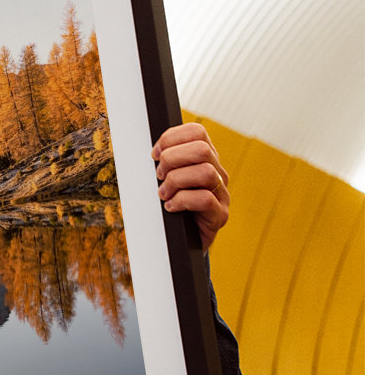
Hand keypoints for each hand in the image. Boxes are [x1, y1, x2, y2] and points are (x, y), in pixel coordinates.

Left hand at [152, 122, 229, 250]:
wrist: (182, 242)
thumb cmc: (171, 206)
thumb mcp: (166, 179)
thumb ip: (164, 162)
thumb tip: (152, 152)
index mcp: (205, 159)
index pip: (197, 132)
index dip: (171, 138)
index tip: (154, 154)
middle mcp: (218, 173)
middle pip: (202, 149)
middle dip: (172, 159)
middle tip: (159, 176)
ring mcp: (222, 194)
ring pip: (205, 172)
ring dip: (176, 181)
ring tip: (163, 194)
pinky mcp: (220, 215)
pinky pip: (205, 199)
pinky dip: (181, 201)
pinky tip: (170, 207)